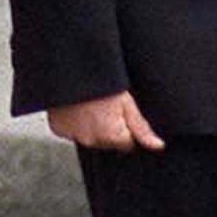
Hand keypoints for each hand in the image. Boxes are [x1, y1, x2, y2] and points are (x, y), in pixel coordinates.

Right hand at [47, 89, 164, 150]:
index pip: (126, 143)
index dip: (126, 128)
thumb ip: (142, 128)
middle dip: (108, 128)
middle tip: (105, 106)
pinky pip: (71, 131)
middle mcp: (92, 141)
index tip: (121, 111)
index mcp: (112, 137)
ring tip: (91, 105)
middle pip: (107, 142)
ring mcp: (74, 136)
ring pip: (89, 137)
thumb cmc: (102, 83)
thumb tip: (158, 146)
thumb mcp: (127, 103)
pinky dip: (74, 123)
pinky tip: (77, 108)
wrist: (72, 70)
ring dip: (91, 126)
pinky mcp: (59, 130)